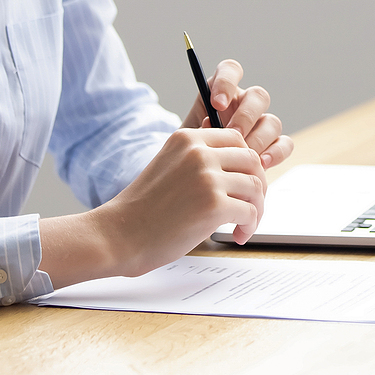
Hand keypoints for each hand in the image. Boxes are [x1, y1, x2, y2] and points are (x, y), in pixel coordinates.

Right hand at [46, 126, 264, 284]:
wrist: (118, 235)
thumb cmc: (142, 210)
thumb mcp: (170, 167)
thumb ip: (199, 161)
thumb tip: (241, 169)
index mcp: (187, 138)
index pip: (236, 138)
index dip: (245, 163)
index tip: (241, 183)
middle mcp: (199, 152)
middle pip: (251, 160)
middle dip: (257, 185)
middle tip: (250, 206)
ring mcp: (207, 177)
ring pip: (256, 186)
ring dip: (256, 209)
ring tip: (243, 225)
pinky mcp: (214, 205)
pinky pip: (249, 211)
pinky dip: (249, 225)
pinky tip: (237, 236)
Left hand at [181, 58, 294, 168]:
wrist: (199, 173)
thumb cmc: (192, 150)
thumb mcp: (188, 136)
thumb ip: (198, 128)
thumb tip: (209, 124)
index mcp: (223, 92)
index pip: (231, 70)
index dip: (226, 82)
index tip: (216, 103)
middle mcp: (246, 104)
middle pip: (258, 96)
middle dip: (246, 116)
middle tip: (233, 134)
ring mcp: (261, 124)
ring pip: (272, 122)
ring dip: (259, 139)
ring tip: (244, 156)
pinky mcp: (273, 144)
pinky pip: (284, 144)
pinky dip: (275, 153)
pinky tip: (260, 164)